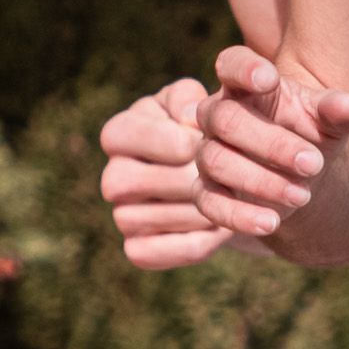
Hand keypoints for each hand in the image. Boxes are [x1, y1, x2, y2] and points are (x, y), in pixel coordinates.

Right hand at [98, 80, 232, 269]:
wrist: (234, 176)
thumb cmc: (211, 128)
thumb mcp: (203, 102)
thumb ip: (192, 96)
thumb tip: (190, 115)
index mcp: (120, 133)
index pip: (122, 135)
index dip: (164, 139)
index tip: (201, 140)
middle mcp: (113, 177)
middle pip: (130, 181)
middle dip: (184, 178)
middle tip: (226, 177)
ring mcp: (124, 217)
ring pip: (151, 218)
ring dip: (198, 210)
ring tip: (235, 200)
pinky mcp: (139, 250)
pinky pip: (161, 252)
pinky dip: (199, 242)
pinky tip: (225, 229)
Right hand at [188, 40, 348, 246]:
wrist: (305, 176)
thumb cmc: (313, 134)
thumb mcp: (332, 122)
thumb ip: (338, 110)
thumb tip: (346, 106)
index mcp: (245, 85)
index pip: (231, 63)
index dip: (244, 68)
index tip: (269, 78)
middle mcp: (218, 115)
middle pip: (226, 119)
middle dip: (272, 143)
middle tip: (315, 163)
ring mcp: (208, 152)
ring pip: (217, 161)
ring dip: (262, 181)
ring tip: (304, 196)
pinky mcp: (208, 191)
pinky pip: (210, 203)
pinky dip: (240, 216)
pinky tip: (271, 224)